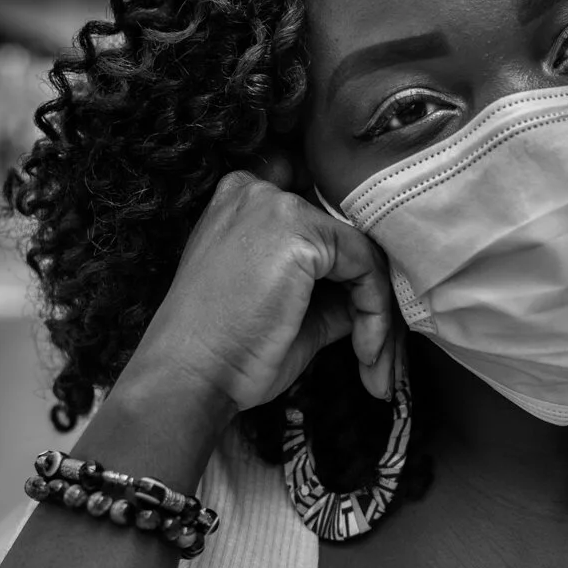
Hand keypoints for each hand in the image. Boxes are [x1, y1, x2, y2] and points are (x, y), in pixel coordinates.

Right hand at [127, 170, 399, 415]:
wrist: (190, 376)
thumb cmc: (227, 350)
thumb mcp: (286, 307)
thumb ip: (328, 288)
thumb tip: (371, 293)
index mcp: (243, 200)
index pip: (321, 216)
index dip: (349, 262)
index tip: (363, 310)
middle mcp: (258, 190)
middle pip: (345, 233)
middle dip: (369, 293)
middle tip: (376, 349)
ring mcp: (278, 206)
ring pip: (362, 252)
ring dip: (377, 312)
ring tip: (372, 361)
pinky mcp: (300, 231)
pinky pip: (366, 265)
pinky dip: (375, 313)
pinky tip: (364, 351)